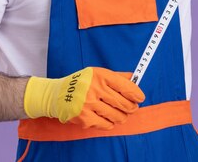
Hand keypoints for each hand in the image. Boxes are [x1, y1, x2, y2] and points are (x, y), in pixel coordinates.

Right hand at [23, 67, 144, 129]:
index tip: (140, 98)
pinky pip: (106, 125)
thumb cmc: (82, 83)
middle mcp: (95, 89)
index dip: (136, 94)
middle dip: (131, 107)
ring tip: (121, 114)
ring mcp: (90, 105)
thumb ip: (117, 76)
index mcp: (100, 76)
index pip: (126, 86)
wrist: (57, 95)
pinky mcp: (85, 118)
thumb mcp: (97, 73)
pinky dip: (110, 123)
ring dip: (122, 116)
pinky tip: (108, 118)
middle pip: (124, 103)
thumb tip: (135, 78)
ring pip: (117, 116)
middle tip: (132, 108)